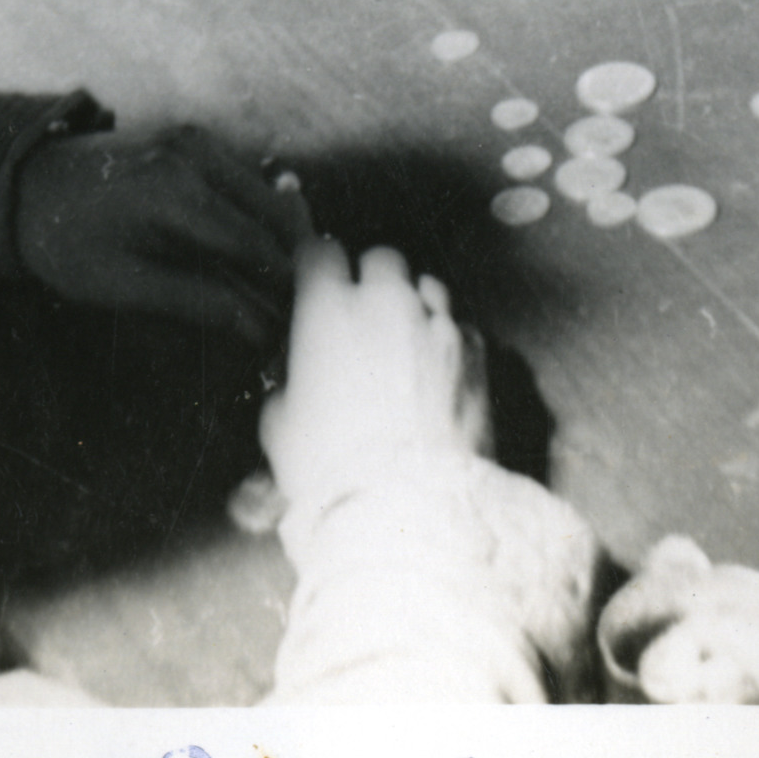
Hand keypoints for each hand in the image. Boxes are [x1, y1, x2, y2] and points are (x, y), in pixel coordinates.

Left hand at [12, 124, 314, 342]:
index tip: (299, 329)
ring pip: (267, 198)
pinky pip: (246, 183)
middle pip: (274, 217)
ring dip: (279, 245)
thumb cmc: (65, 242)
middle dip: (292, 268)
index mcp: (174, 191)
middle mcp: (195, 154)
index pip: (254, 246)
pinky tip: (253, 262)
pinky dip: (257, 222)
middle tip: (298, 318)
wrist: (25, 183)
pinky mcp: (196, 140)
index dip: (284, 290)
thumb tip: (260, 329)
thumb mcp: (123, 284)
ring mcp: (197, 140)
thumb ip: (196, 301)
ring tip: (279, 298)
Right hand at [260, 235, 492, 514]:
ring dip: (414, 303)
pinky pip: (462, 326)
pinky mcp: (478, 353)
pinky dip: (449, 339)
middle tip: (361, 313)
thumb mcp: (280, 426)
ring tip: (404, 340)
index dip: (315, 266)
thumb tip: (293, 379)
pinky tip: (438, 370)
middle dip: (370, 278)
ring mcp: (439, 324)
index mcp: (329, 310)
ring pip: (428, 285)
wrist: (407, 505)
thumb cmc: (332, 469)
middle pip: (381, 259)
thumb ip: (288, 384)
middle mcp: (387, 303)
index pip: (320, 252)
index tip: (314, 282)